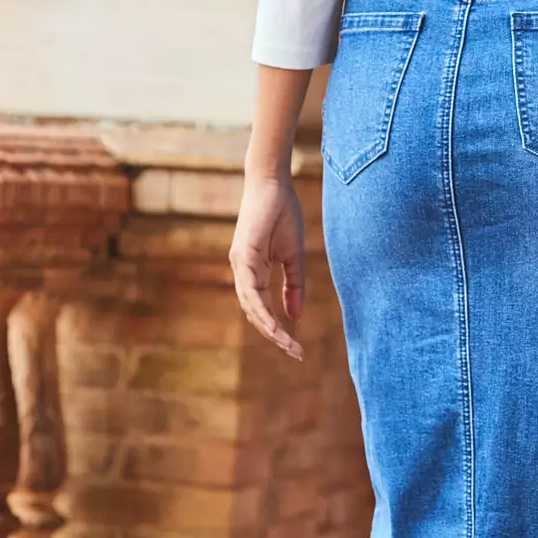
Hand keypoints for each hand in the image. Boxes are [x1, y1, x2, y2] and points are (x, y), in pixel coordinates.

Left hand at [229, 173, 305, 361]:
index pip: (263, 310)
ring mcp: (241, 265)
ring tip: (286, 344)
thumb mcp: (293, 257)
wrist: (274, 184)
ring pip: (251, 306)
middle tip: (295, 353)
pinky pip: (250, 290)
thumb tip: (294, 318)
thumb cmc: (283, 215)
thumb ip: (293, 286)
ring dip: (268, 328)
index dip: (278, 330)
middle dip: (275, 336)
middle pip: (255, 314)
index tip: (297, 349)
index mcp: (253, 273)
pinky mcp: (244, 255)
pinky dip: (261, 309)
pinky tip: (273, 324)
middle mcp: (243, 272)